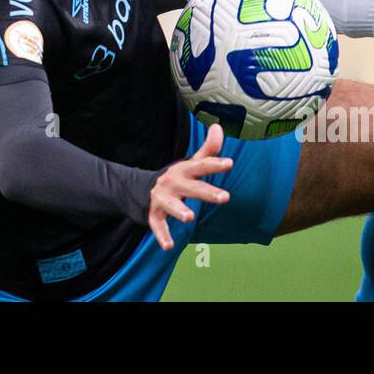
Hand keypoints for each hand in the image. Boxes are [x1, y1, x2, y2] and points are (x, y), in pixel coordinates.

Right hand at [147, 123, 232, 249]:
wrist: (143, 189)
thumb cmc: (177, 177)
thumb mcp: (191, 163)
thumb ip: (207, 150)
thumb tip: (219, 127)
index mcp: (184, 170)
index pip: (201, 165)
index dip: (215, 164)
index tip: (229, 163)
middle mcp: (173, 183)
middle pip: (192, 187)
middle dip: (207, 192)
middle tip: (225, 198)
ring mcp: (162, 198)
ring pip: (171, 205)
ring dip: (179, 210)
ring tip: (189, 217)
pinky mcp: (153, 215)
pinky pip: (157, 225)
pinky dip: (162, 236)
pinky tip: (168, 246)